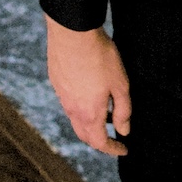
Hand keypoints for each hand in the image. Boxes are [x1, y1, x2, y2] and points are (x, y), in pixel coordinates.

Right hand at [46, 16, 131, 154]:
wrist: (73, 33)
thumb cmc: (101, 57)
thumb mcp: (121, 84)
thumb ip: (123, 110)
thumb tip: (124, 130)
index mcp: (89, 113)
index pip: (99, 142)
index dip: (112, 149)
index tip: (124, 149)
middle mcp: (72, 109)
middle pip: (84, 135)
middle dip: (100, 141)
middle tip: (114, 138)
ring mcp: (62, 96)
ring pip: (75, 119)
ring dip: (91, 124)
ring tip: (107, 116)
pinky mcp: (57, 82)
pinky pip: (69, 103)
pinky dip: (81, 108)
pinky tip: (91, 95)